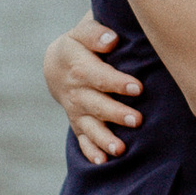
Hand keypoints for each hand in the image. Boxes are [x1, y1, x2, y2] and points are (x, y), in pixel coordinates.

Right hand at [46, 14, 142, 165]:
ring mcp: (76, 110)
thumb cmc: (81, 45)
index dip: (117, 83)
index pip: (97, 75)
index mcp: (78, 66)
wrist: (58, 65)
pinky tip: (102, 162)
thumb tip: (111, 40)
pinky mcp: (77, 123)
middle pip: (95, 104)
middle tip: (137, 120)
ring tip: (120, 149)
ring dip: (104, 138)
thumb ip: (95, 33)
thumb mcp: (82, 32)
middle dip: (116, 113)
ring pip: (89, 126)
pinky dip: (91, 151)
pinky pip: (82, 140)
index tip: (138, 88)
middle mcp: (75, 91)